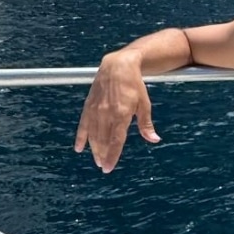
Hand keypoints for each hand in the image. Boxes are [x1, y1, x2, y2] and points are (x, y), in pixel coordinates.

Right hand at [73, 54, 160, 172]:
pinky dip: (81, 137)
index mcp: (121, 114)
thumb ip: (146, 124)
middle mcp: (106, 113)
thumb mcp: (144, 104)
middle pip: (103, 140)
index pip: (115, 141)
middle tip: (103, 166)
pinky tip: (79, 148)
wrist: (117, 66)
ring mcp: (96, 109)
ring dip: (94, 149)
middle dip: (103, 155)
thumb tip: (154, 139)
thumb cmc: (134, 85)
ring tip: (97, 159)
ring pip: (92, 135)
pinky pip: (83, 125)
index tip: (109, 168)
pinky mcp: (88, 105)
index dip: (112, 156)